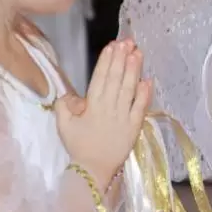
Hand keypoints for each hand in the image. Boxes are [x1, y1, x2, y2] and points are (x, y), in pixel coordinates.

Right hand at [56, 39, 151, 189]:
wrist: (93, 170)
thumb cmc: (79, 146)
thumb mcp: (63, 125)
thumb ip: (64, 106)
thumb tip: (71, 94)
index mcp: (91, 106)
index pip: (100, 78)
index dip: (106, 60)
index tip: (112, 45)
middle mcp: (109, 108)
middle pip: (116, 79)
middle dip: (122, 58)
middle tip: (127, 41)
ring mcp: (123, 117)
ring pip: (129, 89)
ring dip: (134, 70)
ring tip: (137, 52)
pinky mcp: (135, 126)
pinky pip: (141, 108)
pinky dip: (145, 94)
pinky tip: (148, 80)